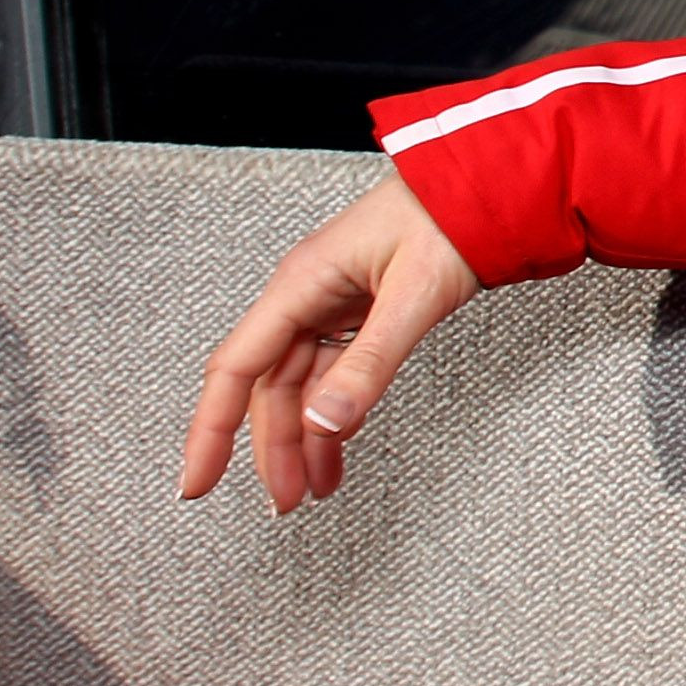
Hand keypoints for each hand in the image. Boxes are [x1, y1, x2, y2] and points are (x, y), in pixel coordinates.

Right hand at [179, 172, 481, 513]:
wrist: (489, 182)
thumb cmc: (451, 216)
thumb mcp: (416, 294)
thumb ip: (373, 361)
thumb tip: (327, 423)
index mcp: (302, 283)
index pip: (235, 368)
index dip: (210, 431)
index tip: (196, 483)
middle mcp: (306, 293)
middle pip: (269, 386)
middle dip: (272, 448)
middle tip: (284, 502)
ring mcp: (330, 301)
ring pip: (301, 383)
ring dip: (305, 437)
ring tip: (315, 488)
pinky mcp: (358, 308)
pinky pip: (331, 369)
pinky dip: (334, 411)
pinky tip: (338, 444)